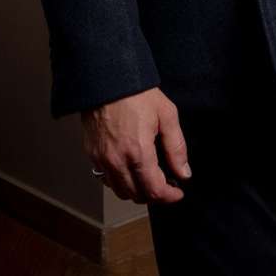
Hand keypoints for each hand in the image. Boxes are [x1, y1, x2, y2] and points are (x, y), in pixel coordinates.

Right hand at [81, 86, 190, 203]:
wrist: (107, 79)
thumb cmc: (137, 93)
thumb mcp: (166, 114)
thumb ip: (176, 147)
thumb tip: (184, 173)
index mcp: (138, 152)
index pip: (154, 191)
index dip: (169, 196)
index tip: (178, 192)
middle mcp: (117, 161)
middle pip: (137, 196)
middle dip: (154, 194)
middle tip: (166, 182)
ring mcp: (102, 159)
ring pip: (120, 191)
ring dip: (136, 190)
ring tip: (148, 177)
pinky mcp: (92, 154)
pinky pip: (106, 179)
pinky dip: (119, 181)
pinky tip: (129, 168)